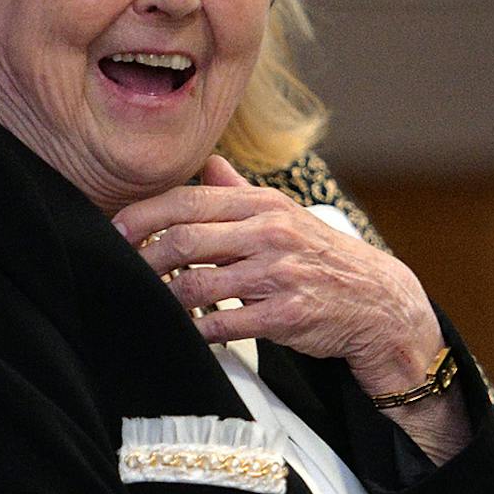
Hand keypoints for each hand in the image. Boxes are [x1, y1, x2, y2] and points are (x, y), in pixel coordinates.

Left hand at [116, 156, 446, 397]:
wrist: (378, 301)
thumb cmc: (323, 258)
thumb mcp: (285, 214)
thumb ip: (240, 192)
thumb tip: (204, 163)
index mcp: (264, 205)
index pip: (187, 201)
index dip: (142, 216)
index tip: (115, 231)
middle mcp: (270, 233)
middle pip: (184, 240)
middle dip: (144, 259)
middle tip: (123, 271)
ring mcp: (278, 275)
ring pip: (197, 284)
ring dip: (166, 298)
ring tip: (152, 302)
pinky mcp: (285, 315)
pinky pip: (224, 325)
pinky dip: (196, 330)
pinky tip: (187, 330)